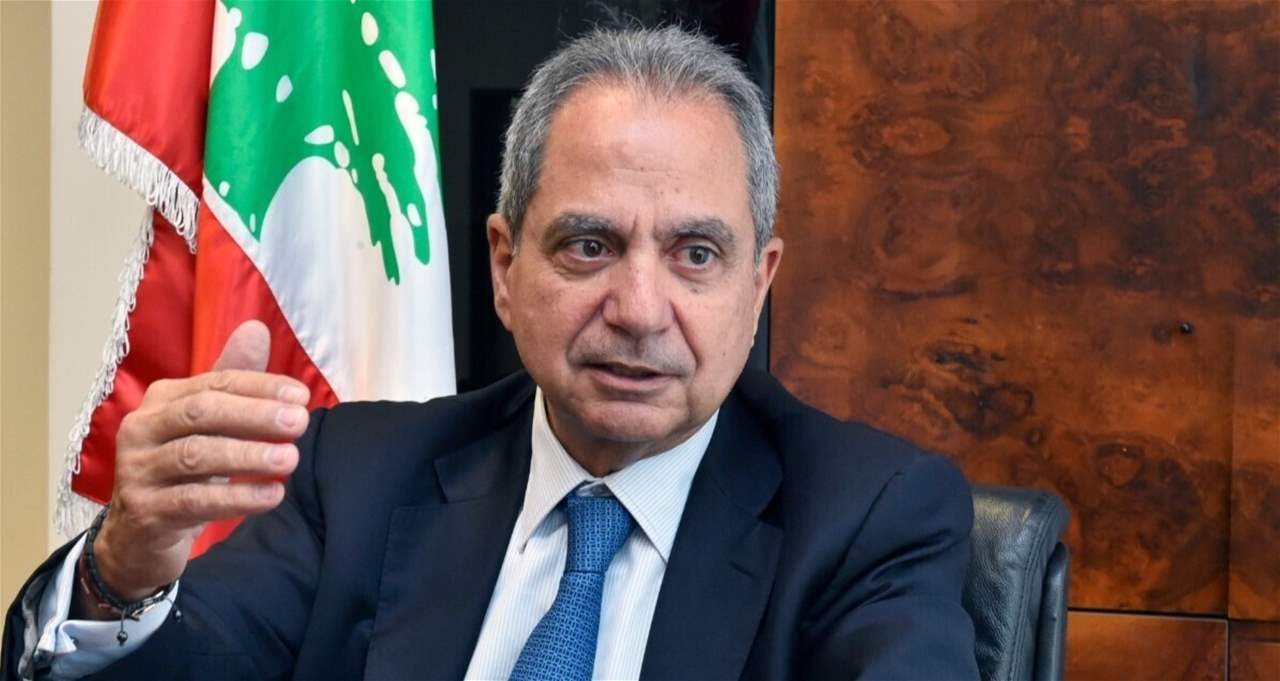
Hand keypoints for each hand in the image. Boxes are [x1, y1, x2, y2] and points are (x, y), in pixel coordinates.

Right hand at [83, 320, 310, 612]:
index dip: (260, 387)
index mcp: (161, 400)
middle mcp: (141, 429)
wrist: (138, 537)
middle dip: (254, 415)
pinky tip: (272, 495)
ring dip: (249, 456)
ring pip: (196, 456)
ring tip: (291, 460)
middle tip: (300, 423)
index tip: (302, 398)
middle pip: (201, 412)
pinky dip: (237, 497)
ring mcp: (137, 471)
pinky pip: (194, 501)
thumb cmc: (182, 472)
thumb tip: (257, 327)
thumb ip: (231, 379)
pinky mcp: (144, 512)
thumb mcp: (207, 425)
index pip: (215, 383)